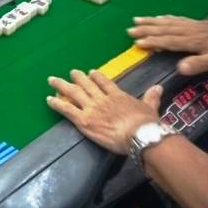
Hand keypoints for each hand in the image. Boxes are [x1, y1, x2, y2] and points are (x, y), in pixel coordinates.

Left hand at [47, 69, 162, 153]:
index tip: (90, 72)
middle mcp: (102, 99)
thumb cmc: (146, 123)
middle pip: (86, 84)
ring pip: (73, 93)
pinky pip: (67, 109)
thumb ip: (151, 97)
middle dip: (77, 77)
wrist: (139, 134)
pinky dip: (57, 103)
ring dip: (61, 86)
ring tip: (52, 80)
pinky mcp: (84, 120)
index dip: (96, 76)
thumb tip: (158, 87)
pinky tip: (48, 100)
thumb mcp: (150, 107)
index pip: (104, 82)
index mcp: (117, 95)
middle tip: (71, 72)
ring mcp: (92, 108)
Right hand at [127, 15, 207, 75]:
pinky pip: (178, 19)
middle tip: (130, 28)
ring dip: (153, 21)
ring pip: (169, 22)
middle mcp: (191, 30)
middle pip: (165, 28)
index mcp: (193, 40)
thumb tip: (178, 68)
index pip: (167, 40)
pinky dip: (167, 18)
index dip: (152, 41)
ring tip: (139, 19)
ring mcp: (195, 26)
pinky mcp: (200, 24)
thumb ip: (198, 64)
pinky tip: (163, 17)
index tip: (136, 42)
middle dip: (147, 29)